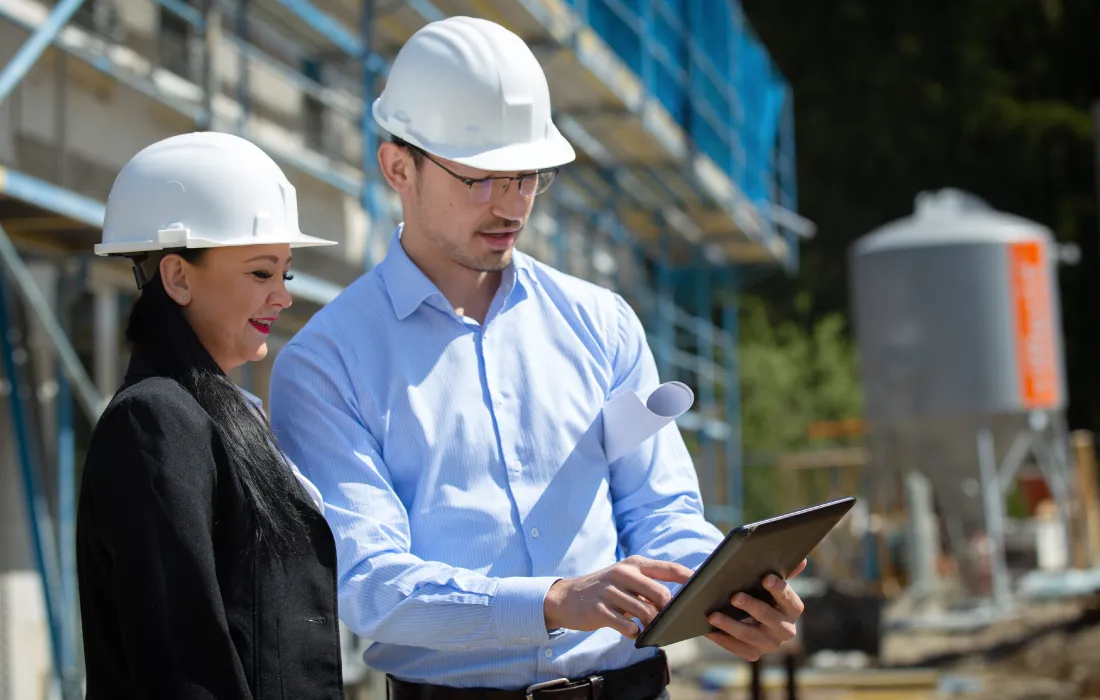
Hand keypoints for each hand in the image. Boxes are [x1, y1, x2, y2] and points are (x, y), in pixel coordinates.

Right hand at [544, 555, 693, 638]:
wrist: (566, 598)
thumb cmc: (605, 590)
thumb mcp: (625, 579)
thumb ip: (648, 586)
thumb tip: (676, 601)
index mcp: (633, 564)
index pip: (668, 568)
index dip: (688, 577)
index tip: (704, 586)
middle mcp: (622, 573)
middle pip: (661, 593)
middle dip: (667, 610)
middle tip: (665, 619)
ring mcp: (609, 590)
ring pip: (645, 611)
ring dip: (651, 624)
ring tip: (646, 628)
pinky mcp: (599, 609)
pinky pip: (626, 625)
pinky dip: (634, 632)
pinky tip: (631, 631)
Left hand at [705, 559, 806, 661]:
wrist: (752, 616)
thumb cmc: (761, 592)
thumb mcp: (770, 581)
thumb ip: (783, 571)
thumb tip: (802, 561)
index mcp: (793, 608)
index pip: (789, 599)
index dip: (778, 589)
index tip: (765, 578)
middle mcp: (786, 629)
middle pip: (769, 618)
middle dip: (752, 607)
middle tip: (734, 597)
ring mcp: (770, 644)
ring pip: (750, 635)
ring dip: (731, 625)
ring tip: (713, 615)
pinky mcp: (753, 654)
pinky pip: (737, 648)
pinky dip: (722, 638)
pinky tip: (709, 629)